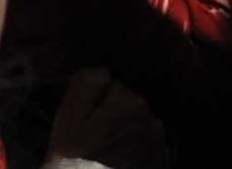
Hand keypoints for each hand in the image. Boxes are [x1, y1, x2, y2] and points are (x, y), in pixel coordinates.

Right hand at [46, 67, 168, 168]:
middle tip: (95, 145)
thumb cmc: (75, 158)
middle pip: (128, 108)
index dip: (96, 107)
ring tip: (107, 157)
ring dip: (125, 136)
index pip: (113, 89)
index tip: (86, 129)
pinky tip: (121, 165)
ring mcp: (160, 146)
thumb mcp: (69, 116)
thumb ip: (88, 82)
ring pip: (137, 128)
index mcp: (133, 104)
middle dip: (113, 120)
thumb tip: (105, 71)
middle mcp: (154, 122)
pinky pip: (146, 148)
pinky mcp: (161, 164)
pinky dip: (136, 154)